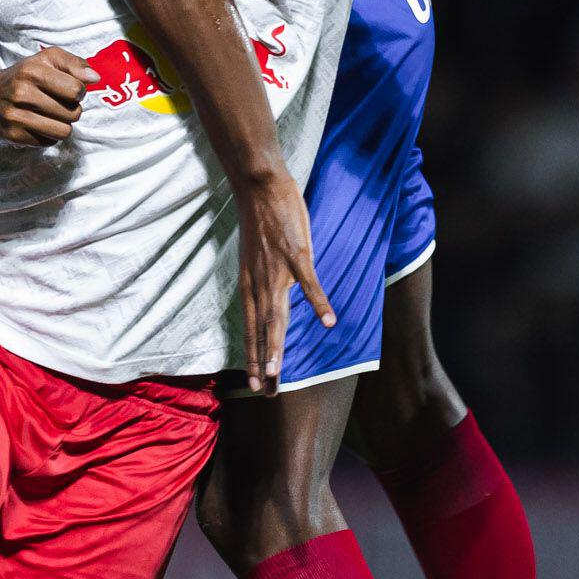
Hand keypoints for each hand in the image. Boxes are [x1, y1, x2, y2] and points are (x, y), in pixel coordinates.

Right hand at [0, 46, 92, 146]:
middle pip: (72, 114)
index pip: (76, 90)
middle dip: (72, 110)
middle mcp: (21, 93)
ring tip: (53, 116)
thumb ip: (75, 64)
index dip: (78, 92)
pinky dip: (48, 135)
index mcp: (32, 71)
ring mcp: (15, 116)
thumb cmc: (25, 75)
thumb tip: (95, 78)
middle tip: (59, 104)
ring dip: (63, 125)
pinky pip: (48, 142)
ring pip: (63, 132)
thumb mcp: (48, 59)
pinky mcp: (12, 135)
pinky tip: (38, 124)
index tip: (69, 90)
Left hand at [233, 173, 333, 391]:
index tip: (256, 382)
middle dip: (264, 362)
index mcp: (250, 285)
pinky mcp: (296, 254)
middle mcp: (260, 283)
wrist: (259, 187)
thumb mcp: (254, 258)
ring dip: (278, 343)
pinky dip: (319, 303)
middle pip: (263, 329)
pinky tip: (329, 321)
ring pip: (277, 314)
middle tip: (267, 391)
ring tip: (279, 370)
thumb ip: (262, 282)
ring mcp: (278, 269)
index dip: (253, 356)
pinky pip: (309, 283)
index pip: (250, 328)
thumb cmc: (260, 220)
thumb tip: (272, 299)